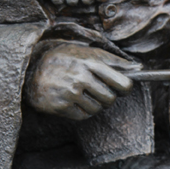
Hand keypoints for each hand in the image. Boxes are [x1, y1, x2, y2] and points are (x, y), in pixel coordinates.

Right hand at [25, 43, 140, 119]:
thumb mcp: (89, 52)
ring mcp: (70, 92)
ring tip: (84, 93)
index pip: (123, 83)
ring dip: (95, 104)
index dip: (126, 87)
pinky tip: (74, 100)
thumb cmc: (65, 58)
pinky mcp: (60, 106)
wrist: (30, 68)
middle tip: (100, 90)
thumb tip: (139, 68)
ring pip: (98, 108)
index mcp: (91, 62)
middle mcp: (80, 77)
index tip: (123, 87)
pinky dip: (83, 111)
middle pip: (111, 98)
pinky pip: (84, 115)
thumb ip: (115, 61)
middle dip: (109, 96)